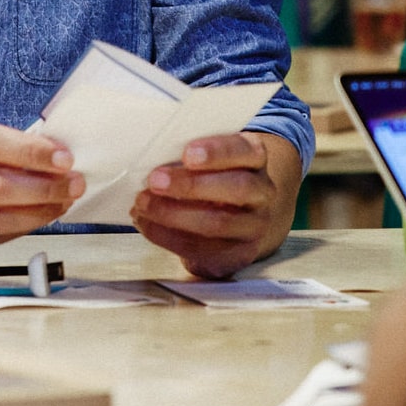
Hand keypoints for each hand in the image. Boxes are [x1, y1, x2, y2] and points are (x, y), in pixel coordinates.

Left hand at [130, 131, 297, 279]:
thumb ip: (190, 156)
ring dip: (174, 214)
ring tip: (143, 204)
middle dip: (191, 185)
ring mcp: (254, 227)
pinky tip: (147, 223)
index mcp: (255, 158)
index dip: (217, 151)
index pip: (244, 150)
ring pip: (219, 223)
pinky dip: (168, 236)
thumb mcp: (211, 159)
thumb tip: (151, 157)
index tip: (187, 153)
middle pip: (237, 188)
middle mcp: (262, 193)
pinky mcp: (238, 255)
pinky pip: (203, 249)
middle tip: (155, 180)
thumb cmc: (215, 177)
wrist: (244, 217)